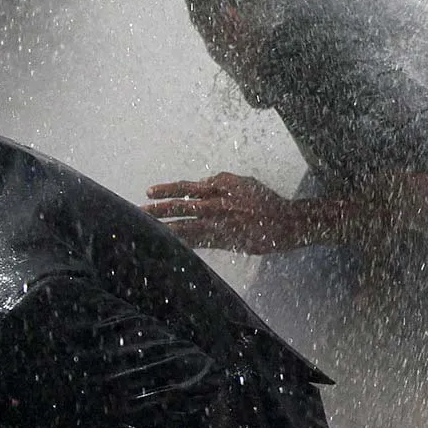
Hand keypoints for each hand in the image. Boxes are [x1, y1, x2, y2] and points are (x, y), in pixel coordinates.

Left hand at [145, 172, 309, 252]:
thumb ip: (221, 181)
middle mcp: (218, 208)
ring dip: (167, 229)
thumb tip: (201, 183)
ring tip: (148, 231)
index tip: (149, 192)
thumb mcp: (243, 182)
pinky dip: (184, 244)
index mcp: (221, 191)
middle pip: (182, 208)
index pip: (187, 189)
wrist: (287, 223)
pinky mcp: (227, 242)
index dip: (167, 190)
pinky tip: (171, 246)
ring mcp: (221, 226)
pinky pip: (200, 244)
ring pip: (188, 228)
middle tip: (139, 213)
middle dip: (159, 211)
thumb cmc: (265, 201)